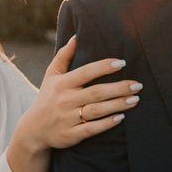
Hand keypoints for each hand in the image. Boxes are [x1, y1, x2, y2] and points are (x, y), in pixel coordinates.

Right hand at [7, 36, 141, 171]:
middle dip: (118, 88)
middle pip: (96, 92)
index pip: (85, 72)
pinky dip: (106, 123)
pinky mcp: (71, 135)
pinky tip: (121, 118)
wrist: (33, 130)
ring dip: (117, 104)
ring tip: (135, 99)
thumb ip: (64, 55)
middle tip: (138, 85)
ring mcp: (68, 118)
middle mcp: (66, 100)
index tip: (122, 62)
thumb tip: (76, 36)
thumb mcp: (51, 75)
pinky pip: (91, 129)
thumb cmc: (47, 97)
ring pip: (96, 110)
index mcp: (62, 83)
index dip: (103, 67)